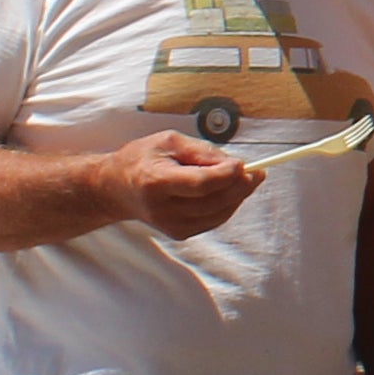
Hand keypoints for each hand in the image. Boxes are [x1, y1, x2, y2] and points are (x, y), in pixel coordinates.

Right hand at [108, 128, 260, 238]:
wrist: (116, 189)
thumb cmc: (142, 159)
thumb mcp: (169, 141)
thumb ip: (202, 151)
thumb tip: (234, 164)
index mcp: (155, 181)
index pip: (199, 184)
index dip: (225, 175)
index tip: (243, 164)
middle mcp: (162, 208)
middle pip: (213, 202)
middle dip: (240, 186)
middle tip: (257, 172)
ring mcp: (170, 225)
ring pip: (218, 214)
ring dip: (238, 197)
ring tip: (247, 178)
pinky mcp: (178, 233)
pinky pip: (213, 221)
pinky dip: (227, 206)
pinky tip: (230, 191)